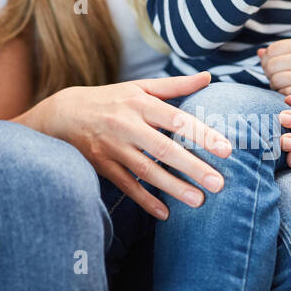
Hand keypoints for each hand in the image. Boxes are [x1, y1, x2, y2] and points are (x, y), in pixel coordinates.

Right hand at [34, 72, 233, 220]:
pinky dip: (144, 200)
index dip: (201, 133)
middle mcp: (127, 125)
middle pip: (164, 148)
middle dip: (193, 167)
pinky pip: (127, 185)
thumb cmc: (111, 99)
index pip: (176, 119)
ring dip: (173, 187)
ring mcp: (113, 147)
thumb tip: (208, 77)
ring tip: (199, 200)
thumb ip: (175, 86)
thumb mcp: (139, 88)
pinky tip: (164, 213)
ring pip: (146, 170)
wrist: (64, 114)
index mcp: (140, 103)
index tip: (226, 149)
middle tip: (220, 183)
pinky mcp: (102, 165)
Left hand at [258, 38, 290, 97]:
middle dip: (269, 71)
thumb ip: (282, 49)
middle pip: (272, 66)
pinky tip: (289, 90)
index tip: (270, 62)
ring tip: (282, 82)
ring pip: (276, 80)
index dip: (267, 57)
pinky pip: (285, 93)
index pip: (272, 50)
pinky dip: (283, 92)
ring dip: (274, 83)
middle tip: (274, 74)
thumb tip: (259, 53)